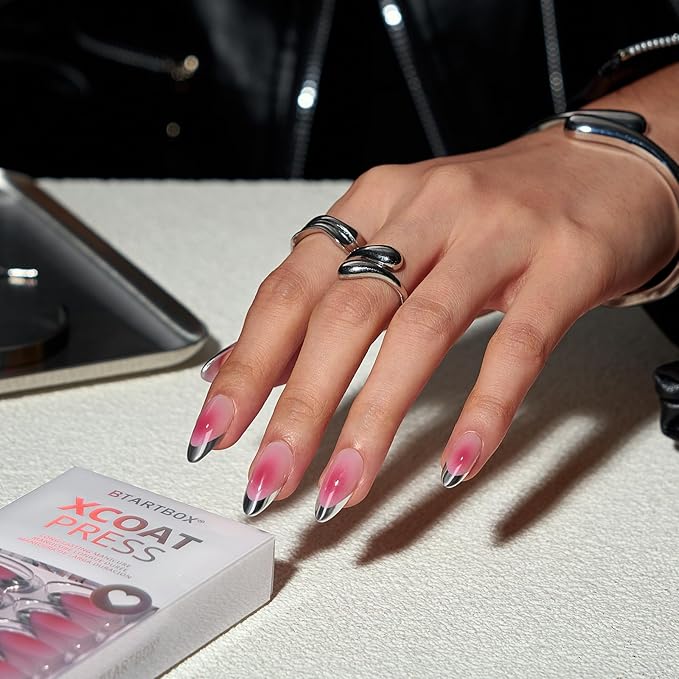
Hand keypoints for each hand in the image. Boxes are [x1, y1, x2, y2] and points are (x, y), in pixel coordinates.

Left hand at [187, 123, 678, 520]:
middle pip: (344, 314)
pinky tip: (455, 463)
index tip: (217, 427)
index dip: (249, 362)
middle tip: (269, 475)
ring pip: (418, 332)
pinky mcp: (562, 265)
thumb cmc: (492, 210)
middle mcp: (428, 211)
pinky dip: (481, 409)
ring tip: (342, 487)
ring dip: (372, 420)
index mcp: (377, 202)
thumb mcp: (398, 234)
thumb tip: (248, 364)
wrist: (603, 164)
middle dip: (298, 406)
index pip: (291, 286)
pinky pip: (515, 346)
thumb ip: (325, 294)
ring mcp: (497, 235)